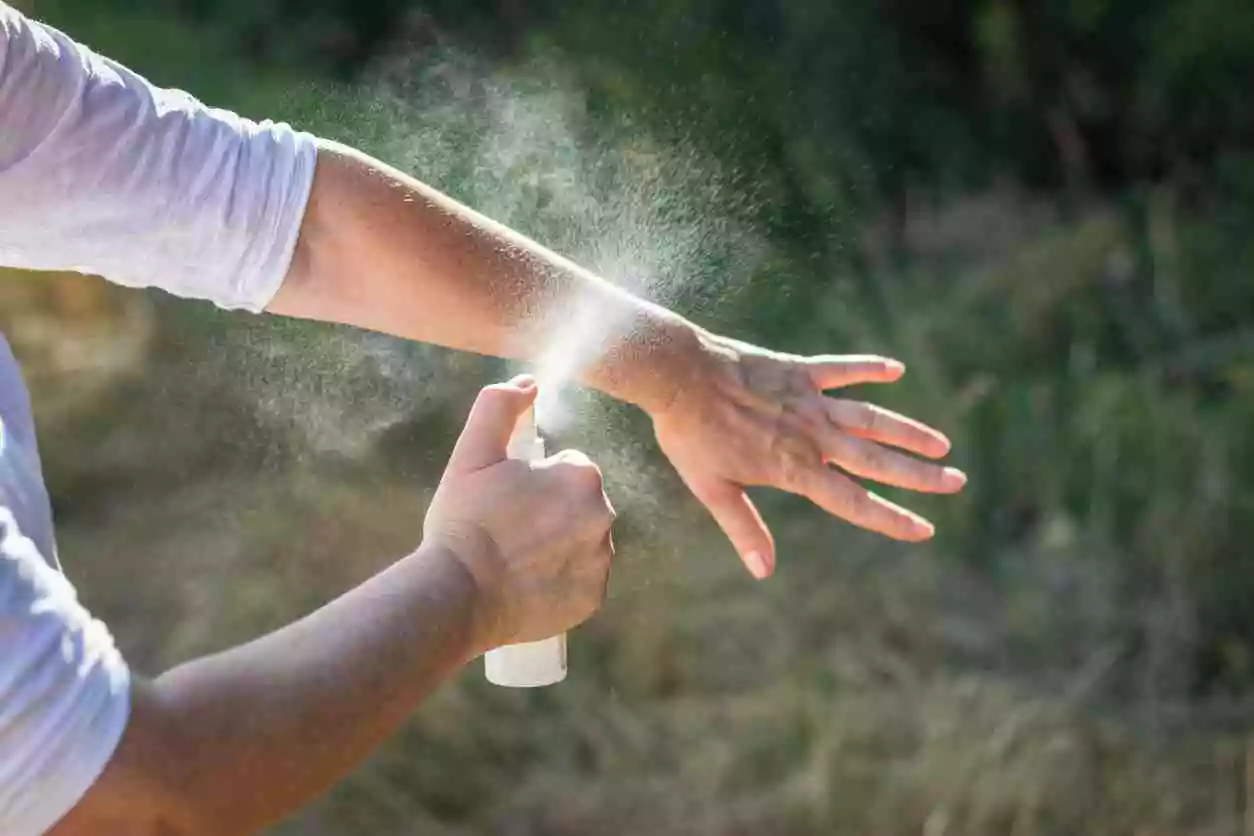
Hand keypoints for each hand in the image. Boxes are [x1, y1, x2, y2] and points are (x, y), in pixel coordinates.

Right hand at [424, 375, 615, 652]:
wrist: (460, 594)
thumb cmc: (464, 520)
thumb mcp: (472, 454)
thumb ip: (500, 406)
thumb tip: (528, 383)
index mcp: (582, 475)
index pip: (567, 469)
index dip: (535, 481)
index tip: (507, 499)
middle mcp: (603, 516)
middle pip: (580, 505)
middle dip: (551, 512)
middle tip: (508, 529)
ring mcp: (601, 560)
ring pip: (584, 542)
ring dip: (560, 545)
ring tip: (516, 558)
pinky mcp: (593, 597)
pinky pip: (583, 580)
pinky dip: (563, 580)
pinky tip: (530, 582)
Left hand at [652, 332, 965, 579]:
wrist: (678, 374)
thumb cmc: (690, 434)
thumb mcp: (712, 489)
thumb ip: (744, 528)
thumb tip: (764, 571)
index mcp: (794, 469)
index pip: (854, 501)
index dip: (892, 519)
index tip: (926, 529)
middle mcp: (812, 436)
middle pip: (877, 460)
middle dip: (920, 475)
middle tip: (957, 482)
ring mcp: (809, 400)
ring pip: (871, 418)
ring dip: (908, 430)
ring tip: (942, 443)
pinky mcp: (799, 370)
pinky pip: (841, 369)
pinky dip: (869, 368)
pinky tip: (897, 368)